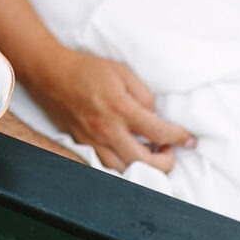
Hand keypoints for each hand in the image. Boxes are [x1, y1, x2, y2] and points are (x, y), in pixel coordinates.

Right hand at [37, 48, 194, 171]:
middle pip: (145, 162)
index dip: (179, 138)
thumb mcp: (122, 72)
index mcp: (121, 108)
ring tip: (149, 153)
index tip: (189, 140)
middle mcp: (108, 129)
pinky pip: (105, 164)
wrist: (50, 73)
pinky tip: (128, 154)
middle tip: (168, 150)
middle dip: (165, 162)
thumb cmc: (86, 69)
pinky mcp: (81, 144)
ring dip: (142, 167)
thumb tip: (154, 116)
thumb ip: (143, 95)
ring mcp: (93, 140)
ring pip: (124, 170)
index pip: (159, 132)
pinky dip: (121, 164)